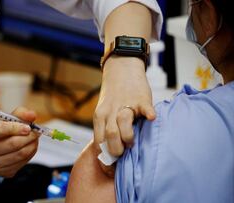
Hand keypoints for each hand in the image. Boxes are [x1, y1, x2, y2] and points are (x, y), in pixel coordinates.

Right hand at [0, 107, 39, 177]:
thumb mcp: (0, 121)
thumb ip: (17, 115)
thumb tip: (32, 115)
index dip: (16, 127)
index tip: (28, 127)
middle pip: (12, 144)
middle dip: (29, 136)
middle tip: (36, 132)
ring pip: (20, 154)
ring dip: (32, 145)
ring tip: (35, 138)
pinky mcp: (3, 173)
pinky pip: (22, 162)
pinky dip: (30, 153)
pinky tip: (30, 147)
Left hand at [94, 57, 155, 175]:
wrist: (121, 70)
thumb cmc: (113, 97)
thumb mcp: (103, 112)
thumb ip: (105, 128)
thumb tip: (109, 153)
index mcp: (99, 116)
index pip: (99, 140)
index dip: (105, 155)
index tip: (111, 165)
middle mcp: (110, 111)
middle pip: (111, 135)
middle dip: (117, 149)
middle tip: (123, 153)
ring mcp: (125, 104)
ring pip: (124, 123)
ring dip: (128, 136)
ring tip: (132, 141)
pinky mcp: (141, 98)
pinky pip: (145, 107)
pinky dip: (148, 113)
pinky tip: (151, 118)